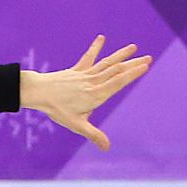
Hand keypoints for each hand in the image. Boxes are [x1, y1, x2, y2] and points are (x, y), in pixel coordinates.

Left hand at [18, 36, 151, 150]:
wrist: (38, 93)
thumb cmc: (57, 110)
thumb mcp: (76, 125)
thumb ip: (94, 135)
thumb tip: (107, 148)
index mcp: (96, 95)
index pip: (118, 82)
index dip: (133, 73)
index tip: (145, 65)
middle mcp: (93, 82)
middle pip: (116, 71)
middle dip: (133, 64)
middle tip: (149, 57)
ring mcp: (85, 75)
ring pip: (106, 63)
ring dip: (120, 55)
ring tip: (133, 47)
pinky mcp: (76, 70)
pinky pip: (88, 58)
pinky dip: (95, 48)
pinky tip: (101, 37)